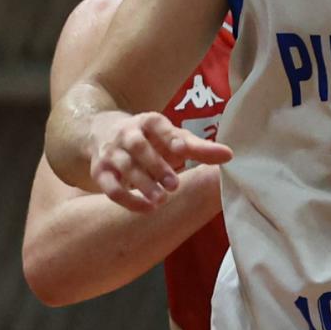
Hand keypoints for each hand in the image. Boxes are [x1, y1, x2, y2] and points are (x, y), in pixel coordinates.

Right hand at [88, 111, 231, 212]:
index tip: (183, 149)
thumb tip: (230, 156)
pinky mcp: (100, 172)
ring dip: (142, 184)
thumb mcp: (173, 139)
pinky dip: (127, 200)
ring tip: (161, 200)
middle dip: (156, 165)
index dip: (170, 137)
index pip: (158, 126)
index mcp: (148, 122)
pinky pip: (110, 188)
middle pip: (138, 147)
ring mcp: (111, 153)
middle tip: (174, 185)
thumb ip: (199, 148)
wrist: (103, 133)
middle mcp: (127, 134)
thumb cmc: (150, 140)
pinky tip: (147, 208)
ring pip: (124, 167)